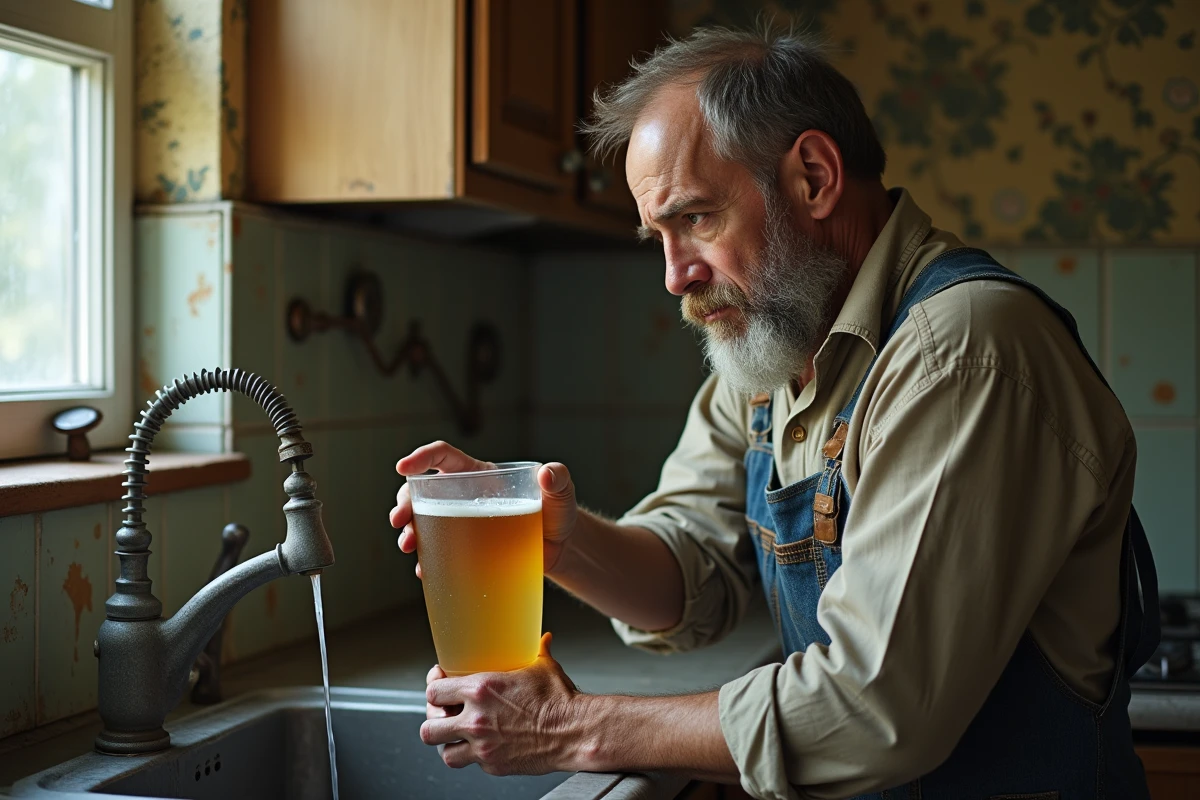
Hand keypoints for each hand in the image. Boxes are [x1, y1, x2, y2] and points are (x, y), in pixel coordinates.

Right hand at [388, 441, 579, 577]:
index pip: (444, 457)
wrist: (560, 552)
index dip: (421, 457)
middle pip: (422, 491)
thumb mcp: (561, 494)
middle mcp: (464, 496)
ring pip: (423, 522)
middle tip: (399, 520)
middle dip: (404, 502)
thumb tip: (548, 473)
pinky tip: (424, 570)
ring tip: (409, 546)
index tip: (402, 466)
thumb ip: (558, 479)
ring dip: (409, 532)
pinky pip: (437, 554)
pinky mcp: (464, 550)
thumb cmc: (558, 515)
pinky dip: (426, 561)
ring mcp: (462, 524)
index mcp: (480, 473)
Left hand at [420, 633, 584, 774]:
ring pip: (444, 753)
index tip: (438, 685)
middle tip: (442, 715)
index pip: (434, 692)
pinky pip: (472, 763)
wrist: (574, 732)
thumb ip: (537, 650)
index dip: (433, 688)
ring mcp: (483, 746)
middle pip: (429, 727)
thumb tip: (544, 639)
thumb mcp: (543, 667)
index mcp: (481, 690)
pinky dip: (473, 756)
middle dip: (433, 720)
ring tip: (455, 736)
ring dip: (447, 744)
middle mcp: (476, 720)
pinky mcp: (494, 765)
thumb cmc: (559, 700)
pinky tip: (482, 745)